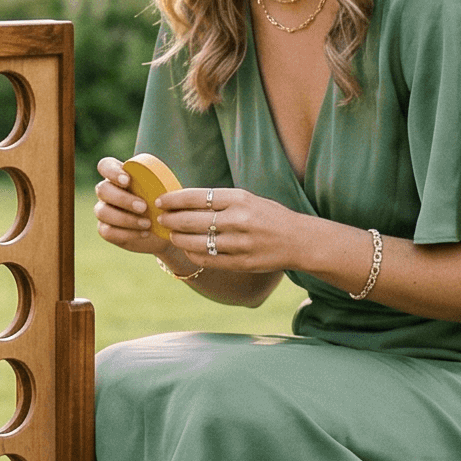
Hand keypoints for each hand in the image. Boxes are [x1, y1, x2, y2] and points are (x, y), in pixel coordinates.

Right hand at [92, 156, 175, 258]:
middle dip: (122, 199)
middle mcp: (108, 191)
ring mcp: (104, 210)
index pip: (105, 166)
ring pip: (102, 212)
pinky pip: (107, 231)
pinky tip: (143, 233)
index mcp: (119, 176)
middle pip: (102, 189)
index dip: (111, 172)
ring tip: (147, 224)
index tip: (127, 180)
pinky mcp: (106, 229)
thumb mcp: (166, 191)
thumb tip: (170, 182)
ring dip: (125, 219)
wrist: (164, 230)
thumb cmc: (164, 204)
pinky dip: (126, 233)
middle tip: (144, 207)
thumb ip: (164, 182)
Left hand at [157, 184, 298, 272]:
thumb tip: (183, 200)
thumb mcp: (247, 200)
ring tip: (172, 234)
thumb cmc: (269, 216)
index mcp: (239, 199)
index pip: (196, 197)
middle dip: (169, 220)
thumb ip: (219, 200)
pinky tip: (187, 248)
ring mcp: (239, 243)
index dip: (173, 200)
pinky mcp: (240, 263)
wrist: (299, 240)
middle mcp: (238, 220)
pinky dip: (192, 253)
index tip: (160, 201)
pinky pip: (206, 259)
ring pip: (195, 242)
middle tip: (160, 218)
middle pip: (190, 220)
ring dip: (178, 238)